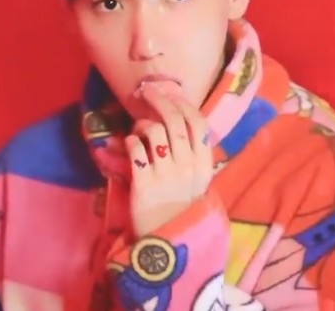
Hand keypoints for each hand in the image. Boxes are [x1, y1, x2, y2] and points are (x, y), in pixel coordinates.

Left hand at [125, 83, 212, 236]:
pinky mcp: (144, 183)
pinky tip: (130, 145)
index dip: (183, 103)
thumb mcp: (196, 181)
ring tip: (139, 131)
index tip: (170, 93)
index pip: (198, 123)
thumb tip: (178, 118)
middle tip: (146, 92)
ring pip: (154, 130)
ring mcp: (166, 174)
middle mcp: (188, 166)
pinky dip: (130, 141)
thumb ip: (192, 154)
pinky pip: (136, 148)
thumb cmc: (180, 207)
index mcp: (203, 165)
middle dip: (159, 99)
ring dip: (143, 124)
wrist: (167, 241)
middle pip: (175, 120)